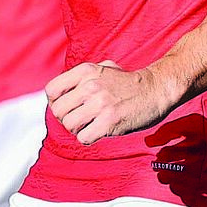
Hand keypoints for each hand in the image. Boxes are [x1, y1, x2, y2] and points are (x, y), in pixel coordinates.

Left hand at [45, 60, 181, 144]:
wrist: (155, 90)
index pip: (51, 90)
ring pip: (69, 125)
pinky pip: (84, 137)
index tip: (66, 107)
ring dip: (77, 130)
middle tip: (78, 120)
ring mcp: (99, 104)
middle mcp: (89, 86)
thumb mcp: (103, 68)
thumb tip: (62, 90)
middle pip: (58, 111)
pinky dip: (88, 138)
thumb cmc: (128, 82)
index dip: (54, 102)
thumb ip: (82, 76)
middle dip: (65, 119)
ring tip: (89, 126)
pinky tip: (98, 132)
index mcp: (85, 71)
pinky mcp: (110, 122)